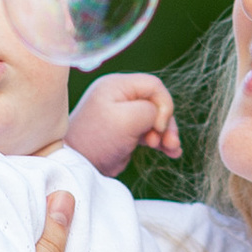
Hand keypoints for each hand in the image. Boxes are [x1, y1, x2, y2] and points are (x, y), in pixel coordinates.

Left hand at [64, 72, 179, 175]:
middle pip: (157, 103)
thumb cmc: (98, 139)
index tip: (158, 127)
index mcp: (117, 85)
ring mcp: (124, 114)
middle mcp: (120, 96)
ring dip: (167, 134)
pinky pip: (150, 131)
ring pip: (156, 119)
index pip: (154, 85)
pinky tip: (172, 152)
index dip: (164, 105)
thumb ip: (150, 111)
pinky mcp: (126, 132)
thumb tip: (159, 118)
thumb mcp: (127, 119)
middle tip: (169, 142)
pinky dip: (162, 141)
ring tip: (172, 150)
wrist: (79, 166)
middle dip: (167, 123)